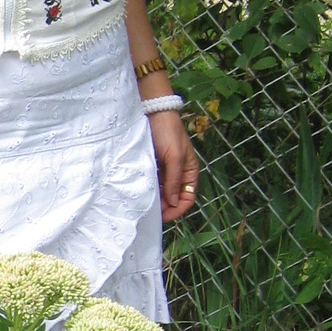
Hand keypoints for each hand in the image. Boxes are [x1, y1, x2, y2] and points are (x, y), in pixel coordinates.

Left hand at [149, 110, 198, 224]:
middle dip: (165, 207)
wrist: (153, 113)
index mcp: (190, 171)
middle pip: (174, 198)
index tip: (164, 217)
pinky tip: (141, 194)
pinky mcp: (154, 166)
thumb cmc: (168, 133)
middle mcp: (179, 173)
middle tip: (150, 214)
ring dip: (156, 200)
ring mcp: (166, 170)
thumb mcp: (174, 157)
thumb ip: (174, 180)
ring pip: (163, 192)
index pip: (188, 198)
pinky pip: (153, 183)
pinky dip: (149, 190)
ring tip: (144, 206)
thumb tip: (174, 202)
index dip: (178, 210)